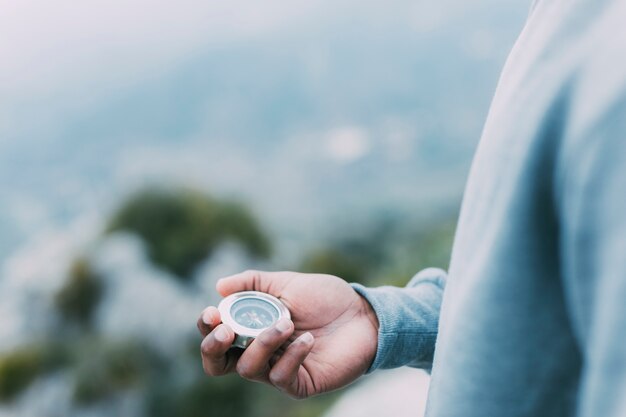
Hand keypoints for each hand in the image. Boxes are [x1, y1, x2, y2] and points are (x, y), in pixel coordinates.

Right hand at [197, 270, 378, 398]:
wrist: (363, 313)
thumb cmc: (325, 298)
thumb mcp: (286, 283)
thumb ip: (252, 282)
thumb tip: (218, 286)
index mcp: (251, 329)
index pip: (216, 338)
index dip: (207, 329)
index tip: (213, 313)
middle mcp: (259, 352)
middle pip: (218, 364)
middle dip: (213, 348)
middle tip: (226, 330)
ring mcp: (278, 369)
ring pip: (249, 369)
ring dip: (263, 343)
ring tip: (287, 323)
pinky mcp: (301, 383)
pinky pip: (281, 377)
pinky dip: (291, 356)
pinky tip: (307, 339)